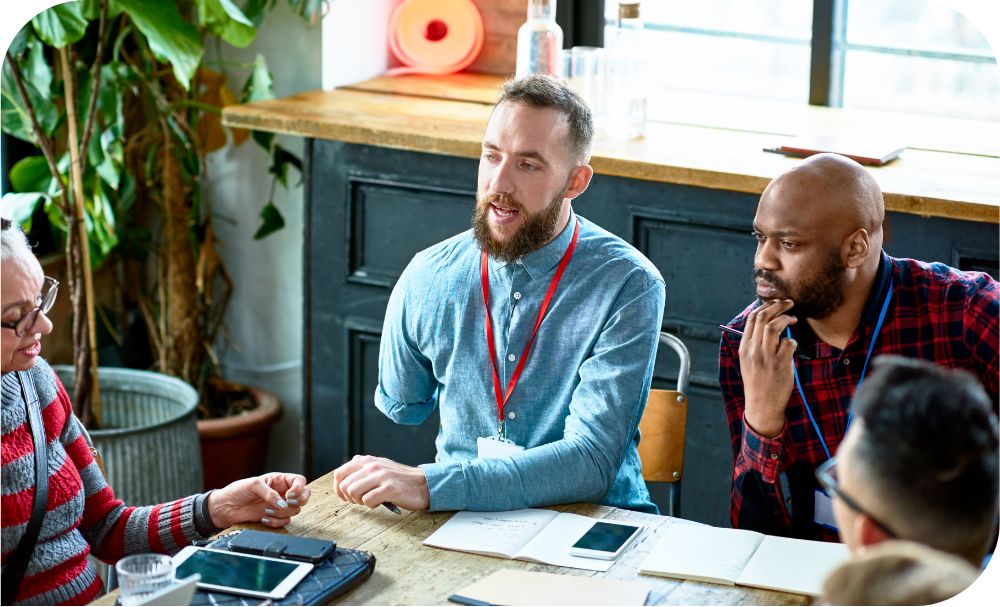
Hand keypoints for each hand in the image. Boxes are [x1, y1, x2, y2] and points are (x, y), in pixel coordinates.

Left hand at [208, 472, 311, 528]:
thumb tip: (283, 503)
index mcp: (279, 480)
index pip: (300, 481)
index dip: (299, 488)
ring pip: (295, 510)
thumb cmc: (238, 491)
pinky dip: (276, 521)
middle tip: (287, 502)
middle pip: (304, 496)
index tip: (289, 495)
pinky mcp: (274, 517)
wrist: (226, 507)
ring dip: (283, 512)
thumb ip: (270, 493)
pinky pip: (284, 521)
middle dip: (299, 501)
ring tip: (267, 510)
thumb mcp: (254, 485)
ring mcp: (279, 505)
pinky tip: (264, 518)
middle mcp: (282, 492)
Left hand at [332, 455, 429, 511]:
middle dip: (350, 498)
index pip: (339, 474)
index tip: (345, 497)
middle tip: (362, 500)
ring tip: (371, 500)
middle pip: (345, 486)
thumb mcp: (378, 467)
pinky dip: (372, 505)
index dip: (338, 489)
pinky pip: (368, 500)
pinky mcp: (389, 488)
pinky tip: (380, 502)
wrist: (422, 484)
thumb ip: (361, 468)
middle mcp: (372, 465)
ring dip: (360, 501)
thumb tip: (342, 479)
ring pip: (353, 492)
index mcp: (367, 460)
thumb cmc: (398, 480)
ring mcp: (381, 476)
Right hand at [739, 299, 797, 437]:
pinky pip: (788, 343)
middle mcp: (753, 350)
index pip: (752, 318)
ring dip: (786, 318)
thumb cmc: (758, 382)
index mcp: (744, 347)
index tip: (776, 303)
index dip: (766, 306)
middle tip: (789, 303)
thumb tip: (767, 324)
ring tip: (793, 319)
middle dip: (777, 306)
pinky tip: (793, 345)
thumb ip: (754, 343)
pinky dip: (793, 340)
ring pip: (774, 326)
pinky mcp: (780, 364)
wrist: (762, 405)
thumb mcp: (748, 361)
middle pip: (763, 318)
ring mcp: (766, 357)